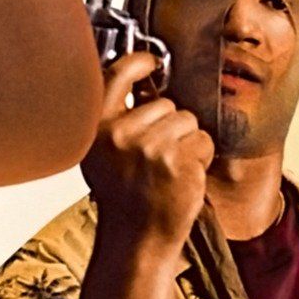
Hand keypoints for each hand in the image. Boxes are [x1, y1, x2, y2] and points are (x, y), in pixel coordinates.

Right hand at [80, 52, 215, 254]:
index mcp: (94, 124)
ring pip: (188, 121)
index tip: (151, 62)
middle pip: (165, 103)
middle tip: (156, 154)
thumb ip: (111, 117)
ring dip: (187, 141)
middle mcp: (119, 131)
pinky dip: (200, 158)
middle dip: (170, 124)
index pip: (117, 73)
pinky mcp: (178, 161)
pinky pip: (203, 142)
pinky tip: (181, 176)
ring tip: (169, 166)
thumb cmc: (120, 194)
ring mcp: (149, 146)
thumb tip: (139, 83)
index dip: (139, 63)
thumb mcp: (98, 150)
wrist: (137, 236)